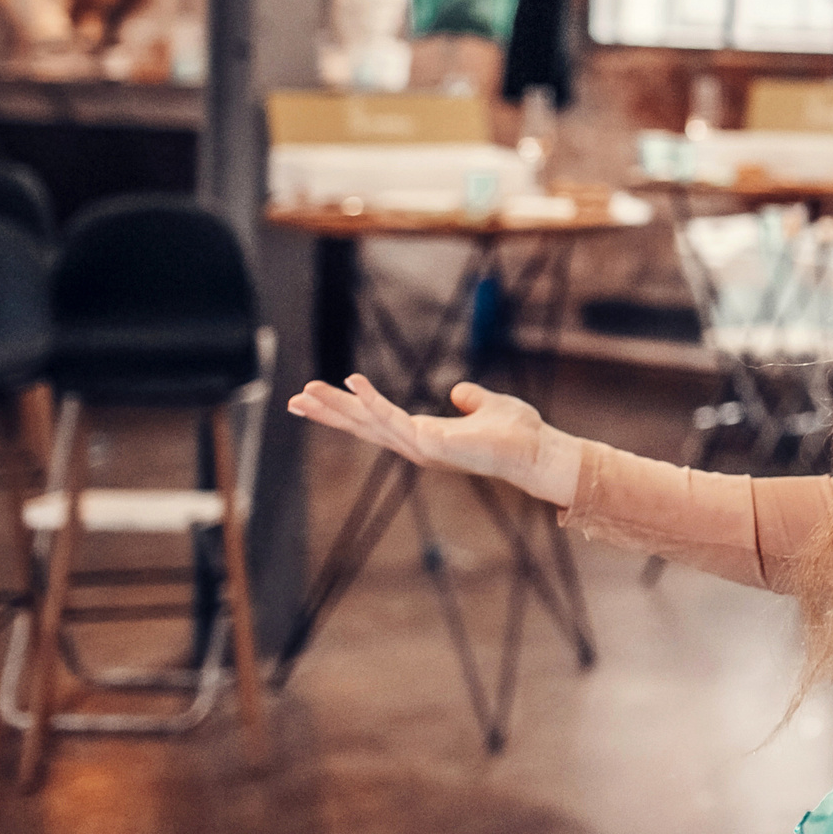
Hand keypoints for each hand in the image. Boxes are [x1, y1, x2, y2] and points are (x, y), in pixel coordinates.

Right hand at [288, 375, 583, 507]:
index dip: (347, 412)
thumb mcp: (489, 406)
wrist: (539, 451)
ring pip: (369, 423)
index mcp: (424, 436)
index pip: (376, 423)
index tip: (317, 399)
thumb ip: (471, 399)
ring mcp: (421, 447)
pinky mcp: (431, 443)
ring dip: (338, 407)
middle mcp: (416, 445)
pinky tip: (353, 382)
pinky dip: (373, 400)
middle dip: (328, 413)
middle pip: (362, 427)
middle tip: (293, 399)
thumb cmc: (518, 434)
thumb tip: (458, 391)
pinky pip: (394, 418)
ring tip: (307, 390)